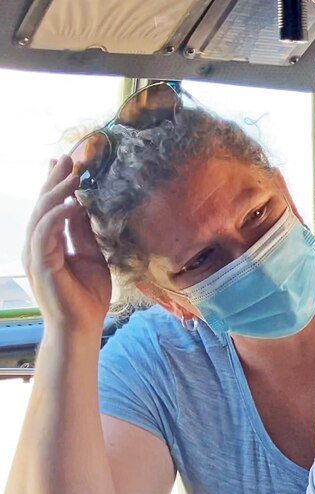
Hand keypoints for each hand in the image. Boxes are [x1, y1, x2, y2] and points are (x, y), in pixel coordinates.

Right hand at [23, 156, 112, 334]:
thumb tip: (82, 206)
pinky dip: (58, 215)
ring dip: (57, 192)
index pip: (50, 207)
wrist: (82, 325)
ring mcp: (35, 253)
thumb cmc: (87, 295)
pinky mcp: (40, 263)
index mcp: (48, 242)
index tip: (65, 163)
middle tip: (67, 158)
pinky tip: (73, 203)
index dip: (56, 184)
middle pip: (43, 205)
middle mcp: (37, 244)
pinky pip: (46, 232)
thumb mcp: (91, 255)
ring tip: (72, 175)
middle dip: (55, 180)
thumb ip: (83, 232)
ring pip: (42, 214)